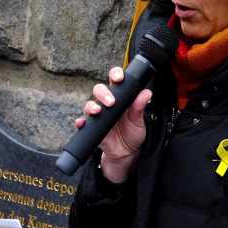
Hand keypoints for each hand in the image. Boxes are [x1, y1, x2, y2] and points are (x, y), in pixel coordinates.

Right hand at [76, 65, 152, 181]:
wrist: (126, 153)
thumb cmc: (132, 133)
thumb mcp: (138, 120)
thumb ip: (140, 107)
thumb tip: (146, 93)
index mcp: (120, 97)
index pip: (115, 80)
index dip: (115, 75)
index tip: (119, 78)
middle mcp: (107, 103)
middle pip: (99, 90)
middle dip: (103, 93)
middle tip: (111, 102)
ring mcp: (98, 115)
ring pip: (89, 104)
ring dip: (91, 106)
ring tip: (98, 111)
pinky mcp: (91, 127)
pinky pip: (82, 122)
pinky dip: (80, 122)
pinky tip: (82, 123)